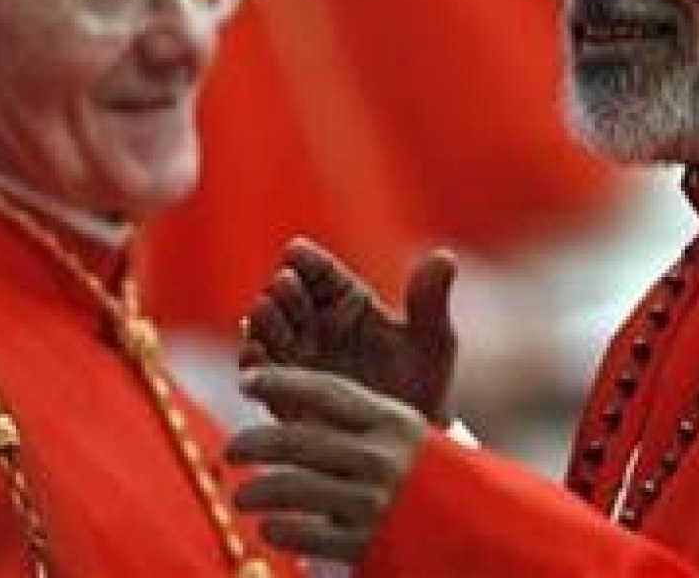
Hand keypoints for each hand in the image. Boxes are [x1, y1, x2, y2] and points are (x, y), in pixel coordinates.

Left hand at [227, 365, 429, 564]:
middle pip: (297, 441)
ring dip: (256, 491)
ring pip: (292, 488)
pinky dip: (278, 529)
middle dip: (253, 443)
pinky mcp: (366, 545)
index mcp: (395, 421)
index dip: (281, 381)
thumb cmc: (427, 477)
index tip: (246, 380)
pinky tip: (269, 527)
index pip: (326, 392)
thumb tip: (289, 401)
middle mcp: (384, 458)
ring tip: (241, 495)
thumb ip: (356, 419)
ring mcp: (374, 503)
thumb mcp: (405, 434)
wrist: (478, 533)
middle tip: (230, 448)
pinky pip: (304, 534)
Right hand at [241, 237, 458, 424]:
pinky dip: (253, 361)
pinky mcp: (284, 393)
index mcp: (349, 301)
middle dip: (283, 288)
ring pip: (269, 330)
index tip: (296, 252)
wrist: (410, 446)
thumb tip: (445, 256)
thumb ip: (431, 301)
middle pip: (289, 296)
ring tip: (263, 312)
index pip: (322, 271)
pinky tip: (253, 353)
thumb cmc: (424, 384)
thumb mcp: (432, 341)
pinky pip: (260, 374)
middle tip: (284, 284)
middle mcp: (317, 324)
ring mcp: (297, 358)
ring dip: (263, 319)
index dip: (306, 259)